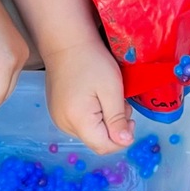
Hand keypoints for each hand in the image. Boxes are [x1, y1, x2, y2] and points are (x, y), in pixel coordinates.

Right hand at [43, 37, 133, 154]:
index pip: (103, 147)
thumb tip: (125, 142)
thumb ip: (117, 119)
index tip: (131, 120)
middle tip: (122, 105)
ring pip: (89, 133)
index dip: (121, 140)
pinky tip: (97, 99)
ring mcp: (59, 119)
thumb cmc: (92, 61)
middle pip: (96, 141)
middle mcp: (64, 124)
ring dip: (105, 123)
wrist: (67, 43)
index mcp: (78, 120)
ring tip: (111, 100)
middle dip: (114, 129)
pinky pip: (81, 124)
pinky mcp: (58, 112)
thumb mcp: (112, 90)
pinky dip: (94, 117)